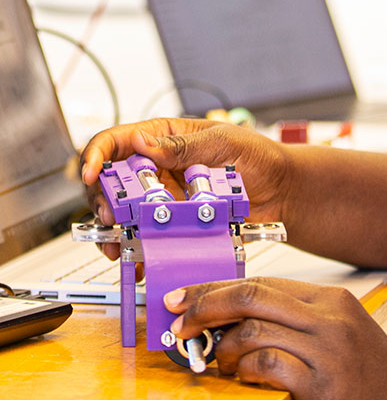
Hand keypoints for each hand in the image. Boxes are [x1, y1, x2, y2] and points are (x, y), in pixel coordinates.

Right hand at [79, 119, 290, 255]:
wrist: (283, 191)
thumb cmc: (258, 157)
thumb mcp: (224, 143)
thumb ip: (184, 146)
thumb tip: (144, 142)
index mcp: (163, 138)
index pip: (116, 141)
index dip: (96, 156)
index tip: (90, 174)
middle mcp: (156, 169)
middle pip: (110, 182)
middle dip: (102, 199)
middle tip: (110, 216)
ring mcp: (162, 199)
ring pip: (122, 214)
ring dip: (114, 230)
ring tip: (118, 244)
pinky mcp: (172, 225)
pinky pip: (146, 239)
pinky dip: (137, 251)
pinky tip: (138, 261)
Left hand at [164, 277, 386, 399]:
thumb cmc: (371, 387)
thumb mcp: (344, 338)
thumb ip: (302, 324)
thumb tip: (241, 322)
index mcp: (334, 300)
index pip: (262, 281)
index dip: (217, 288)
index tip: (186, 298)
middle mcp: (332, 317)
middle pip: (252, 295)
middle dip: (205, 307)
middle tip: (179, 324)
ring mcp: (330, 349)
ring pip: (254, 329)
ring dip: (224, 348)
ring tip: (218, 364)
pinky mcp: (324, 386)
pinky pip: (268, 365)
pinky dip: (245, 370)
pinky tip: (243, 378)